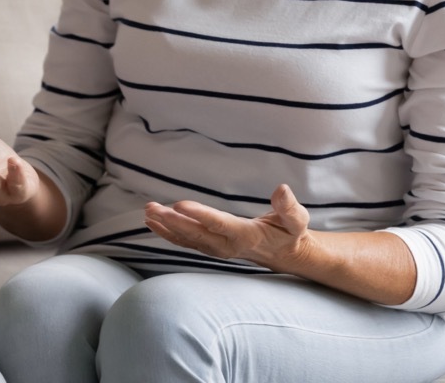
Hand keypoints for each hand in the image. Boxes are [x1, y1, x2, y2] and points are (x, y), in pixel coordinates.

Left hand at [143, 184, 312, 269]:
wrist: (285, 255)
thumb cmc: (290, 233)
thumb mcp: (297, 220)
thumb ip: (289, 207)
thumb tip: (281, 189)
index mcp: (247, 236)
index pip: (219, 224)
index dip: (199, 215)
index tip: (179, 204)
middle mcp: (228, 245)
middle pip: (197, 233)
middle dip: (173, 221)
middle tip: (152, 208)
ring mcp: (217, 249)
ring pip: (187, 239)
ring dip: (166, 227)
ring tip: (147, 212)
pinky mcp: (211, 247)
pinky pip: (186, 242)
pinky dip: (168, 233)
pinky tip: (152, 222)